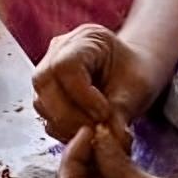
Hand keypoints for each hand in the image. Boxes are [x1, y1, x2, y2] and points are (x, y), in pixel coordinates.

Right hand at [33, 23, 160, 143]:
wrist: (133, 73)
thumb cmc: (137, 73)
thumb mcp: (137, 89)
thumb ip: (120, 111)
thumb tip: (110, 138)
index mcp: (85, 40)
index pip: (65, 66)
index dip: (81, 95)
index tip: (103, 114)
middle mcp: (58, 51)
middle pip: (45, 83)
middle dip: (70, 114)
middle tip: (96, 130)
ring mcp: (48, 71)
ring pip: (40, 102)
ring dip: (66, 124)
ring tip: (93, 133)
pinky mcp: (46, 93)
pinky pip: (44, 115)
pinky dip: (63, 129)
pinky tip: (85, 132)